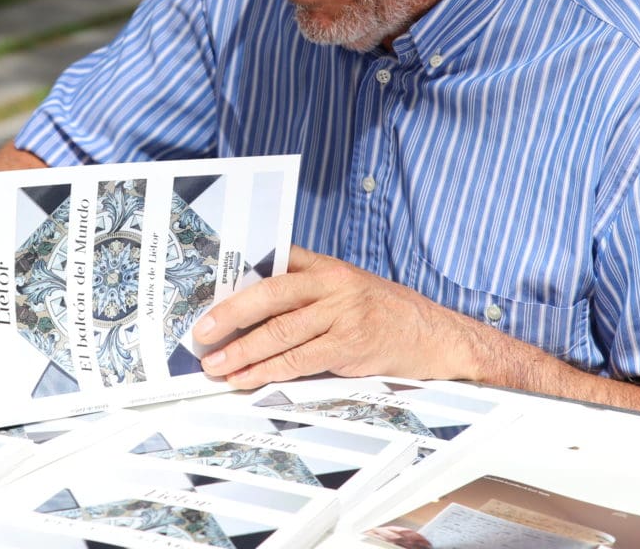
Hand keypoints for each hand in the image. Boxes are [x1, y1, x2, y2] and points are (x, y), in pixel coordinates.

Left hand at [190, 246, 487, 387]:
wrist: (438, 336)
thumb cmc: (386, 313)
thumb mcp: (349, 287)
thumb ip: (309, 290)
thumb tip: (251, 307)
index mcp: (327, 264)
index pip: (275, 259)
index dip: (238, 274)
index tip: (207, 289)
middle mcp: (333, 283)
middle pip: (270, 293)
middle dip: (230, 314)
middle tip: (202, 333)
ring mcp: (343, 314)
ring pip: (280, 332)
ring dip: (242, 351)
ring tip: (215, 365)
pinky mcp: (350, 346)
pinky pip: (299, 360)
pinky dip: (267, 371)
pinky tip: (246, 379)